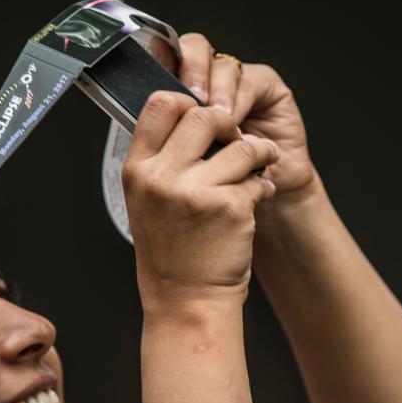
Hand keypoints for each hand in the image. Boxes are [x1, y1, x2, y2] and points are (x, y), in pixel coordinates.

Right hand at [121, 90, 279, 310]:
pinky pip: (257, 179)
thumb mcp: (146, 201)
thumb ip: (161, 159)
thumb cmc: (171, 251)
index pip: (160, 104)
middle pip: (203, 114)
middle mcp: (162, 177)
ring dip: (259, 152)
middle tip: (238, 138)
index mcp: (137, 170)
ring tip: (260, 163)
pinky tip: (259, 196)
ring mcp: (196, 192)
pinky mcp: (229, 208)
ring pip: (241, 145)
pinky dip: (264, 186)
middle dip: (228, 122)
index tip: (204, 115)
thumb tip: (190, 114)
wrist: (187, 301)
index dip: (188, 101)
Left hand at [169, 32, 316, 199]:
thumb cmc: (217, 186)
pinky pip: (249, 80)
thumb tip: (146, 106)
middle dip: (191, 70)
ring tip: (219, 119)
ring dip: (218, 93)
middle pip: (195, 47)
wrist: (260, 203)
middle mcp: (209, 82)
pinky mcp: (266, 86)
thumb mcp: (181, 160)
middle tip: (194, 99)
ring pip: (221, 65)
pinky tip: (235, 121)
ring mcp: (238, 83)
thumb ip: (163, 129)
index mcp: (181, 95)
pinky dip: (239, 100)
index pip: (166, 57)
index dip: (161, 57)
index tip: (159, 77)